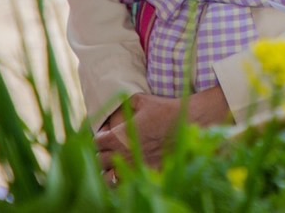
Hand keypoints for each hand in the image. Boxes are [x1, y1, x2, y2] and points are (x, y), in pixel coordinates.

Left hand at [94, 87, 230, 169]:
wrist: (189, 123)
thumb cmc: (167, 110)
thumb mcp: (144, 100)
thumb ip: (127, 103)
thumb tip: (120, 105)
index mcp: (118, 136)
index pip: (95, 142)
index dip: (100, 138)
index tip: (107, 135)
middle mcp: (122, 154)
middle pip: (99, 160)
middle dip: (103, 154)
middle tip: (112, 149)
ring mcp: (133, 166)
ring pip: (108, 177)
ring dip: (109, 171)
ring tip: (117, 165)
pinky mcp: (146, 174)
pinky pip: (126, 184)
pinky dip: (125, 179)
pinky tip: (132, 171)